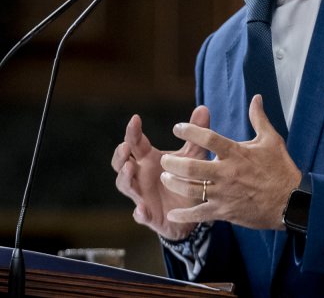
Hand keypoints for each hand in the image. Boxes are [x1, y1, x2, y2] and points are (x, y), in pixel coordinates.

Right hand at [112, 105, 210, 240]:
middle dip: (120, 154)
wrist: (191, 211)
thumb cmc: (186, 177)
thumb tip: (203, 107)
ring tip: (130, 168)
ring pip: (125, 186)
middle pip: (121, 163)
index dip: (132, 131)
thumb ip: (196, 135)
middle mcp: (140, 175)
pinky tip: (142, 209)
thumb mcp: (193, 156)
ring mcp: (141, 194)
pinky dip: (139, 213)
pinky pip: (139, 215)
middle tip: (125, 146)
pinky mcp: (148, 215)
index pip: (135, 142)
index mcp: (147, 158)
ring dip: (125, 177)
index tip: (135, 119)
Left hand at [159, 95, 301, 230]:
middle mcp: (227, 173)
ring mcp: (225, 194)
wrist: (292, 202)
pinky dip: (185, 215)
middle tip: (165, 159)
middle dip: (173, 162)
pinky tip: (172, 215)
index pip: (208, 138)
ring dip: (174, 184)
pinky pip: (201, 214)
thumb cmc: (281, 169)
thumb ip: (259, 118)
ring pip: (191, 189)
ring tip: (166, 178)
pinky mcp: (226, 212)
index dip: (190, 131)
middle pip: (192, 167)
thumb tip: (256, 97)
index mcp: (236, 153)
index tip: (177, 128)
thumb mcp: (271, 140)